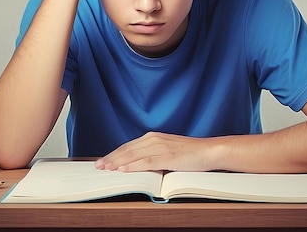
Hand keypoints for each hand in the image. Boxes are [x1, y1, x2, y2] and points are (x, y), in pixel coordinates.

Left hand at [95, 132, 215, 171]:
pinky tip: (123, 170)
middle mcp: (154, 139)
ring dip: (118, 162)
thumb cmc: (190, 153)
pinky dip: (133, 166)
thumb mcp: (168, 150)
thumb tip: (138, 165)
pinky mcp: (167, 156)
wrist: (208, 151)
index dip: (114, 153)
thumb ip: (153, 155)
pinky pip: (146, 161)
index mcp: (153, 137)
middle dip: (111, 158)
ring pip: (133, 155)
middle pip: (127, 149)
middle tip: (98, 166)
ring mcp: (160, 147)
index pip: (128, 146)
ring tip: (106, 168)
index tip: (103, 160)